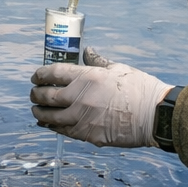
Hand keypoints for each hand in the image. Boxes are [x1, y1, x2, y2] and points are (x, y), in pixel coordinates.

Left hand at [29, 48, 172, 146]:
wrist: (154, 116)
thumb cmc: (140, 89)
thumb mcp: (118, 69)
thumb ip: (98, 62)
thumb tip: (87, 52)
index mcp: (88, 77)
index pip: (54, 73)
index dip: (41, 74)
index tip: (36, 76)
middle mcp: (80, 98)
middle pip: (48, 96)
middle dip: (36, 94)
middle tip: (33, 93)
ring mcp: (83, 118)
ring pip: (51, 117)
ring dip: (40, 112)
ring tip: (35, 110)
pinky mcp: (88, 135)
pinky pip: (64, 131)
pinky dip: (52, 127)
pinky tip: (47, 124)